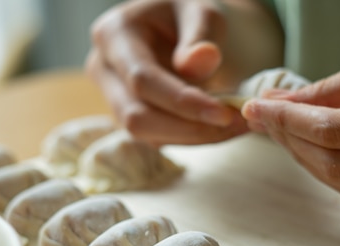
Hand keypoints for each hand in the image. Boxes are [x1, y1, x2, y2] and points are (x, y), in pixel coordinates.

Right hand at [86, 0, 281, 145]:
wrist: (185, 28)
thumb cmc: (190, 14)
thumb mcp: (201, 9)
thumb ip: (201, 33)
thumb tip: (199, 63)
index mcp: (113, 34)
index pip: (142, 79)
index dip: (182, 102)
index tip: (224, 113)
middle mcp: (104, 69)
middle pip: (136, 116)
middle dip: (188, 128)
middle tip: (236, 123)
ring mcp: (113, 97)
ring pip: (147, 135)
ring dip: (195, 137)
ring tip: (236, 125)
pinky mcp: (130, 117)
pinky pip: (159, 139)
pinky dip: (194, 137)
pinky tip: (222, 128)